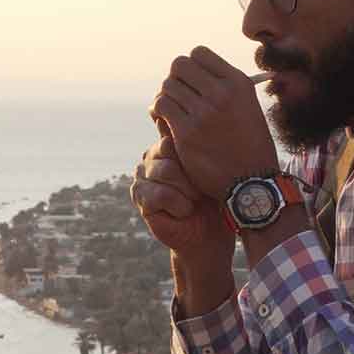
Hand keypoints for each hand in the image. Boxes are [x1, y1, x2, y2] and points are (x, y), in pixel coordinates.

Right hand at [130, 133, 234, 256]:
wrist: (209, 233)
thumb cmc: (213, 198)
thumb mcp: (208, 167)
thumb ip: (196, 145)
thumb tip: (187, 120)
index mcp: (167, 145)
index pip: (174, 136)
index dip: (192, 154)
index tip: (205, 171)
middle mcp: (151, 157)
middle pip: (168, 150)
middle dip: (191, 173)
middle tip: (201, 190)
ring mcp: (142, 177)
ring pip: (166, 171)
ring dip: (188, 190)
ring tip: (195, 200)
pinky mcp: (140, 197)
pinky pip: (160, 194)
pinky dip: (179, 205)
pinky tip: (184, 211)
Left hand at [147, 47, 278, 201]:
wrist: (251, 182)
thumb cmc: (249, 145)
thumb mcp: (248, 107)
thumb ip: (224, 88)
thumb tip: (193, 73)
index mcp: (238, 83)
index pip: (199, 53)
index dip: (190, 67)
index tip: (192, 82)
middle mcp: (221, 93)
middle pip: (179, 65)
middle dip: (175, 79)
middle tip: (179, 96)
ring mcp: (203, 112)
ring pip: (167, 86)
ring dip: (166, 97)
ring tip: (171, 110)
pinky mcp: (187, 132)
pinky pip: (161, 106)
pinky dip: (158, 111)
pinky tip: (163, 121)